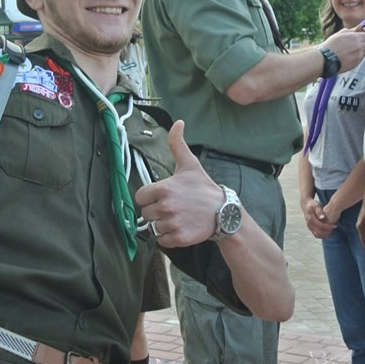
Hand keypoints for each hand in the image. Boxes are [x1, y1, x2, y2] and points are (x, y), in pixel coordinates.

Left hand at [135, 120, 223, 246]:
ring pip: (154, 227)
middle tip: (172, 207)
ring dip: (162, 224)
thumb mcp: (190, 164)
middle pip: (146, 213)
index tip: (160, 196)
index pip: (140, 197)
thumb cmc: (204, 188)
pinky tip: (180, 227)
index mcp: (164, 188)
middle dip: (156, 211)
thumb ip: (178, 144)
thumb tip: (178, 122)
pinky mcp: (179, 238)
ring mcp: (172, 223)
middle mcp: (166, 207)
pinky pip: (162, 240)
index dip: (149, 197)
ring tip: (177, 217)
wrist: (224, 212)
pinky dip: (169, 237)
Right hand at [301, 196, 335, 239]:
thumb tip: (323, 218)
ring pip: (317, 235)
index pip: (320, 226)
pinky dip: (322, 235)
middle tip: (334, 228)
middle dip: (327, 231)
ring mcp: (309, 227)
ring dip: (325, 235)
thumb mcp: (316, 205)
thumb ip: (319, 211)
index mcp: (310, 219)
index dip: (328, 227)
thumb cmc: (312, 204)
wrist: (305, 205)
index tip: (335, 225)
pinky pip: (316, 235)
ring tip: (332, 230)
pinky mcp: (310, 228)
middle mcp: (309, 224)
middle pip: (319, 232)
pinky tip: (328, 232)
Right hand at [323, 27, 364, 73]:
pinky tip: (348, 57)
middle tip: (359, 45)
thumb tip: (360, 27)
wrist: (326, 58)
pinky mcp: (357, 63)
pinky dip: (356, 57)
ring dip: (361, 51)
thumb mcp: (341, 33)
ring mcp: (359, 55)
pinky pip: (360, 58)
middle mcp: (360, 46)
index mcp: (357, 37)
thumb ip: (353, 30)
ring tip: (351, 51)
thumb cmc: (331, 45)